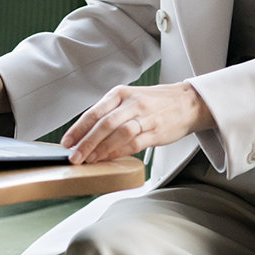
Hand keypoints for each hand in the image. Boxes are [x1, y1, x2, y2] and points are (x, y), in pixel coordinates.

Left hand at [61, 81, 214, 163]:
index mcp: (121, 93)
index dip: (78, 129)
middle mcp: (132, 103)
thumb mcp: (130, 98)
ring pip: (119, 133)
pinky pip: (134, 143)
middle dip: (86, 142)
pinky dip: (119, 152)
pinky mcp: (156, 131)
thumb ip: (110, 112)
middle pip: (104, 123)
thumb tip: (85, 133)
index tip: (66, 142)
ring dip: (101, 149)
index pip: (94, 112)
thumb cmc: (155, 102)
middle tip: (74, 156)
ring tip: (89, 160)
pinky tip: (109, 159)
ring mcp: (145, 117)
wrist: (188, 102)